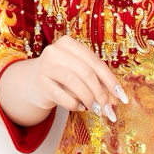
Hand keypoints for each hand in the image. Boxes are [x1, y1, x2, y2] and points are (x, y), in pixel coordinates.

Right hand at [0, 35, 127, 127]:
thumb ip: (96, 80)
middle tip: (108, 109)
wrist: (31, 82)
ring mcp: (45, 65)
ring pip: (75, 83)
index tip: (121, 96)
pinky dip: (75, 104)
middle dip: (101, 93)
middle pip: (86, 73)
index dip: (110, 80)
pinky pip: (62, 96)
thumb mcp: (78, 72)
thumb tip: (116, 99)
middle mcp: (55, 51)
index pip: (95, 62)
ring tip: (96, 109)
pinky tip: (80, 107)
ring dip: (89, 99)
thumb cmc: (61, 76)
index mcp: (69, 43)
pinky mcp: (40, 82)